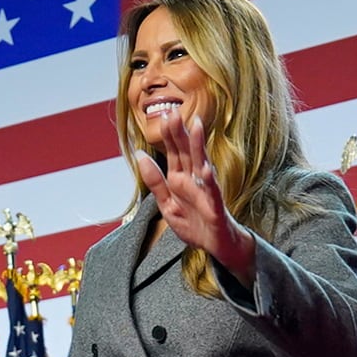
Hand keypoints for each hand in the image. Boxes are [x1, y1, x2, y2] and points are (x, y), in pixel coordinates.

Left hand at [130, 110, 255, 278]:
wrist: (215, 245)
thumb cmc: (194, 223)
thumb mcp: (166, 203)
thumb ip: (155, 180)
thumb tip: (140, 156)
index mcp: (180, 179)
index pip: (173, 151)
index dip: (168, 134)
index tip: (162, 114)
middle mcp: (193, 180)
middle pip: (186, 151)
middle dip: (180, 132)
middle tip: (173, 111)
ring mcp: (205, 190)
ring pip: (201, 163)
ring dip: (198, 145)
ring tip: (195, 126)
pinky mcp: (215, 204)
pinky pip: (212, 190)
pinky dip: (208, 179)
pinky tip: (206, 168)